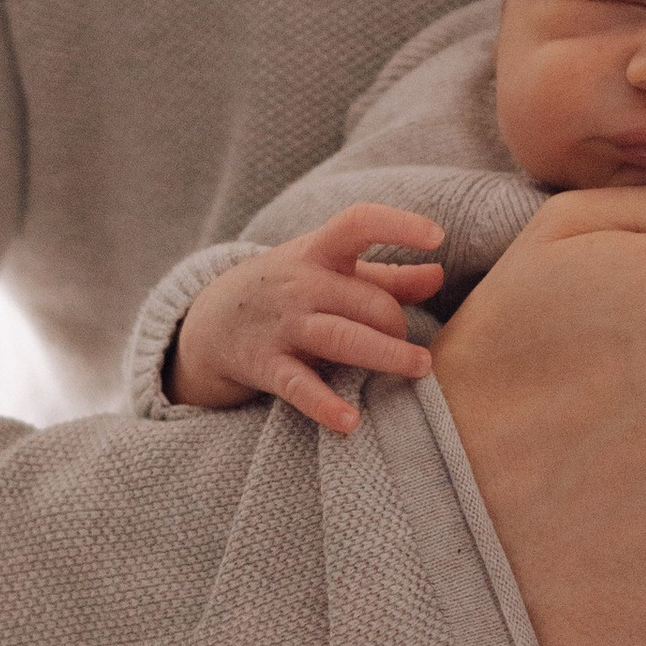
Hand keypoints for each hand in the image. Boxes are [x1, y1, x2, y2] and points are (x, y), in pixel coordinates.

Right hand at [166, 207, 445, 428]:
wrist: (206, 322)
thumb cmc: (288, 291)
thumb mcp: (327, 272)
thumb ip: (386, 276)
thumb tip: (439, 275)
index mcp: (318, 253)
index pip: (357, 224)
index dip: (397, 225)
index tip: (436, 235)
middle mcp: (300, 284)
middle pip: (364, 300)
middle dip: (397, 325)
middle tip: (413, 352)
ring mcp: (282, 326)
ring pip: (340, 337)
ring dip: (384, 354)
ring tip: (421, 368)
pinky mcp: (265, 366)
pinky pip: (298, 386)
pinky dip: (324, 404)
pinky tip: (351, 421)